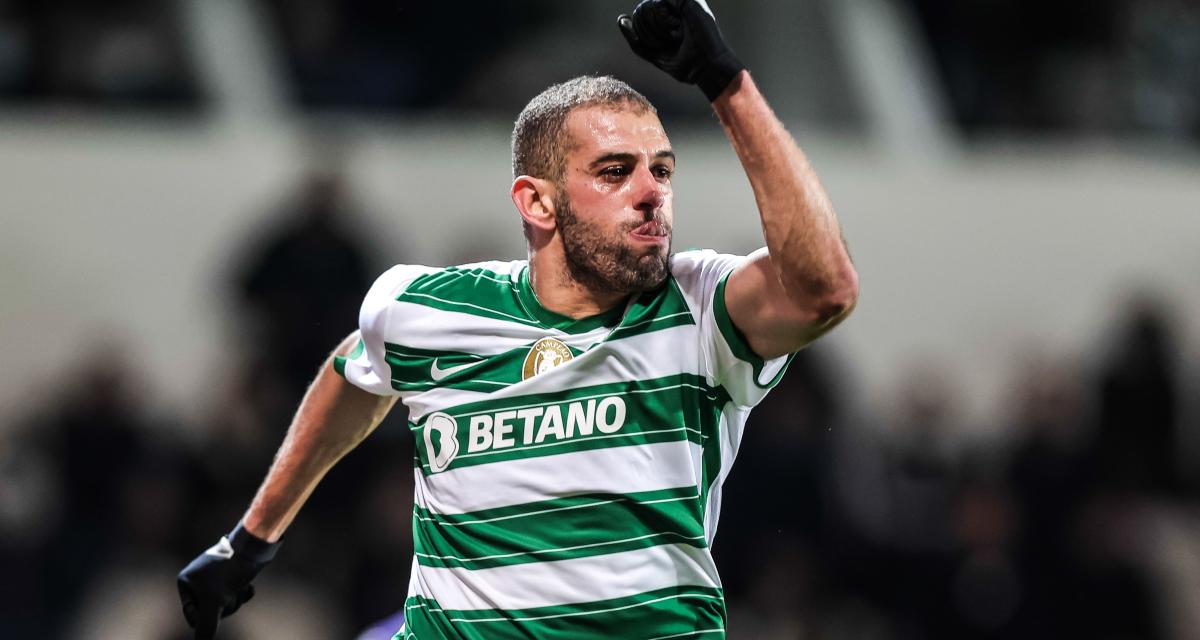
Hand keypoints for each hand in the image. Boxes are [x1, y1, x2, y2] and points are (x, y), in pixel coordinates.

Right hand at [177, 524, 279, 638]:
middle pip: (209, 610)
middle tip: (232, 595)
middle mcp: (197, 578)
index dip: (208, 617)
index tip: (219, 604)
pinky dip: (242, 593)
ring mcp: (214, 575)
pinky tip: (248, 586)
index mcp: (185, 581)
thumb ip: (206, 625)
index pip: (192, 616)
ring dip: (235, 600)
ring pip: (223, 603)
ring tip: (241, 587)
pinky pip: (233, 593)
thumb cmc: (230, 572)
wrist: (254, 547)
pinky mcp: (231, 573)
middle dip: (225, 607)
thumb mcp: (215, 602)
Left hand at [617, 0, 744, 100]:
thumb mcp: (652, 53)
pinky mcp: (686, 0)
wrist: (704, 67)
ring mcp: (679, 3)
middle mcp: (672, 8)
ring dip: (657, 29)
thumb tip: (621, 19)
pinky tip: (678, 29)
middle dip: (648, 32)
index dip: (643, 34)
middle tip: (668, 42)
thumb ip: (635, 37)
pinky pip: (658, 4)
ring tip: (675, 36)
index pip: (638, 17)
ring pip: (646, 7)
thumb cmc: (683, 64)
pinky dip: (664, 22)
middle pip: (640, 10)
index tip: (662, 46)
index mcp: (665, 19)